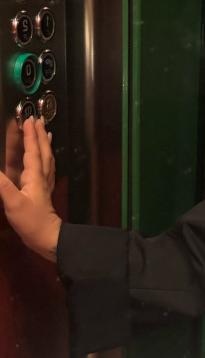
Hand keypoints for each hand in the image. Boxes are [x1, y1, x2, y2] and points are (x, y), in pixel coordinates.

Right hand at [0, 117, 61, 261]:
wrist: (47, 238)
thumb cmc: (31, 221)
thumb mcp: (13, 202)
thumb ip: (1, 184)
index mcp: (35, 177)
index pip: (33, 151)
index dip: (30, 135)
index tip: (29, 120)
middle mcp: (42, 177)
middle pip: (43, 152)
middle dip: (40, 135)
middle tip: (39, 120)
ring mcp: (44, 185)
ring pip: (46, 160)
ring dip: (45, 145)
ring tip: (46, 134)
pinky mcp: (43, 193)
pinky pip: (46, 170)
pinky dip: (45, 160)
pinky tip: (44, 160)